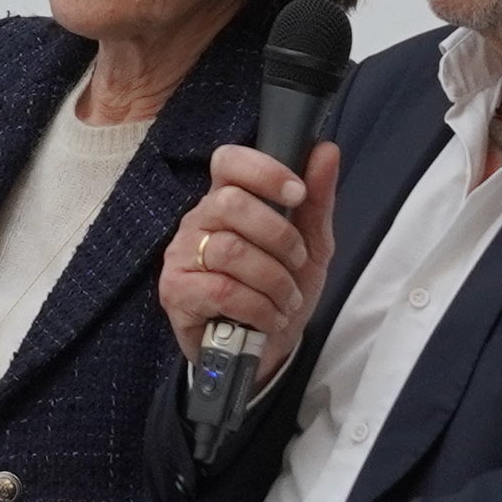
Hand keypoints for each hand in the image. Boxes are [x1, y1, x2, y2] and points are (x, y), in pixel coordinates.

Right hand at [156, 139, 337, 365]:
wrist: (263, 351)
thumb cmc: (280, 291)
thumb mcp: (310, 247)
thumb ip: (317, 201)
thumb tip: (326, 150)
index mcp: (228, 199)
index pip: (228, 161)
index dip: (263, 171)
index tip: (297, 194)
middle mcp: (198, 220)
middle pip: (232, 204)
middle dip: (279, 236)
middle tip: (297, 262)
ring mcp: (182, 255)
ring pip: (231, 251)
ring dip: (273, 280)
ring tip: (287, 300)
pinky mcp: (175, 291)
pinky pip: (222, 290)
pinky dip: (258, 307)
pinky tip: (269, 317)